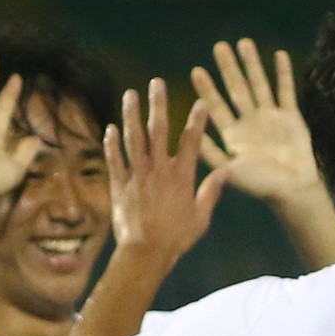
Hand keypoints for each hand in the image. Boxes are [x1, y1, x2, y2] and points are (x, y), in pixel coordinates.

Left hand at [105, 79, 225, 264]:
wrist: (146, 252)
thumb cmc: (177, 238)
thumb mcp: (201, 218)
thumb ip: (211, 192)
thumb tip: (224, 172)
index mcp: (181, 177)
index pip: (191, 141)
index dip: (197, 120)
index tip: (200, 103)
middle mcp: (159, 170)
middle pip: (158, 130)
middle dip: (158, 104)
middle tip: (156, 83)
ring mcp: (137, 175)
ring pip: (133, 139)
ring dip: (131, 115)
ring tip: (130, 95)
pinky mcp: (119, 185)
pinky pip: (115, 159)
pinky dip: (112, 143)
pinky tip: (110, 128)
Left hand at [192, 40, 322, 210]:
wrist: (295, 190)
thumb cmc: (263, 185)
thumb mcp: (233, 172)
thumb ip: (213, 154)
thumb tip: (192, 138)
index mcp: (234, 134)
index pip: (217, 106)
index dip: (207, 89)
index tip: (197, 70)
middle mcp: (250, 122)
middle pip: (237, 89)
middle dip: (228, 68)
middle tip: (219, 47)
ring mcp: (270, 117)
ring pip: (259, 85)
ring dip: (252, 64)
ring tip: (244, 43)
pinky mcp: (291, 117)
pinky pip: (286, 91)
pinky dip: (283, 73)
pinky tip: (279, 55)